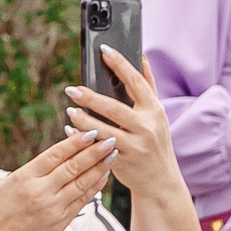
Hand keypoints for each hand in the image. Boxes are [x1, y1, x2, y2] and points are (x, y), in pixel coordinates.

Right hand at [0, 128, 114, 230]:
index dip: (75, 142)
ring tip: (112, 154)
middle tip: (110, 139)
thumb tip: (58, 154)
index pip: (55, 155)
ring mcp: (53, 207)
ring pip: (82, 182)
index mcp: (24, 178)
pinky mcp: (61, 221)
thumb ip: (32, 171)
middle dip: (94, 151)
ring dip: (99, 167)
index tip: (90, 132)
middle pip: (73, 166)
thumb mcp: (8, 185)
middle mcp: (40, 191)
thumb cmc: (0, 213)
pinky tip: (103, 176)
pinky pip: (82, 200)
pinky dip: (94, 187)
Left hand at [64, 50, 187, 204]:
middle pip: (114, 108)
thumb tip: (142, 56)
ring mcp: (135, 145)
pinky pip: (97, 148)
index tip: (104, 50)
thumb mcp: (156, 114)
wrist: (161, 179)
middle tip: (72, 89)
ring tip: (70, 110)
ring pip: (103, 130)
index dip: (121, 64)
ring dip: (83, 119)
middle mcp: (146, 126)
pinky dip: (82, 138)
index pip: (137, 82)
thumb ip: (148, 86)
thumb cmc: (155, 140)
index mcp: (154, 110)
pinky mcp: (122, 161)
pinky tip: (70, 130)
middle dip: (90, 97)